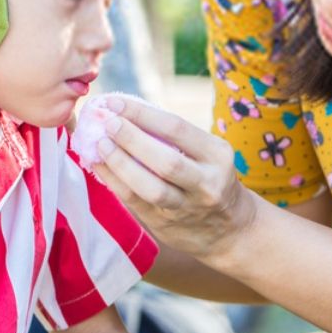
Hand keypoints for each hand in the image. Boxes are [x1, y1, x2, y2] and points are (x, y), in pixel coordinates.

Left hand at [93, 96, 258, 261]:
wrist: (232, 230)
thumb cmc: (211, 177)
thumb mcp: (208, 153)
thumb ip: (175, 137)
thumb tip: (126, 112)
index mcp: (217, 155)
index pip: (177, 128)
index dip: (143, 114)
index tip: (116, 102)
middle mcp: (206, 182)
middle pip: (166, 161)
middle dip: (132, 139)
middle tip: (107, 122)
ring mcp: (187, 207)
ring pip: (151, 188)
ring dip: (121, 164)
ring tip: (100, 145)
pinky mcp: (167, 225)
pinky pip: (136, 202)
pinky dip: (114, 181)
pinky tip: (99, 165)